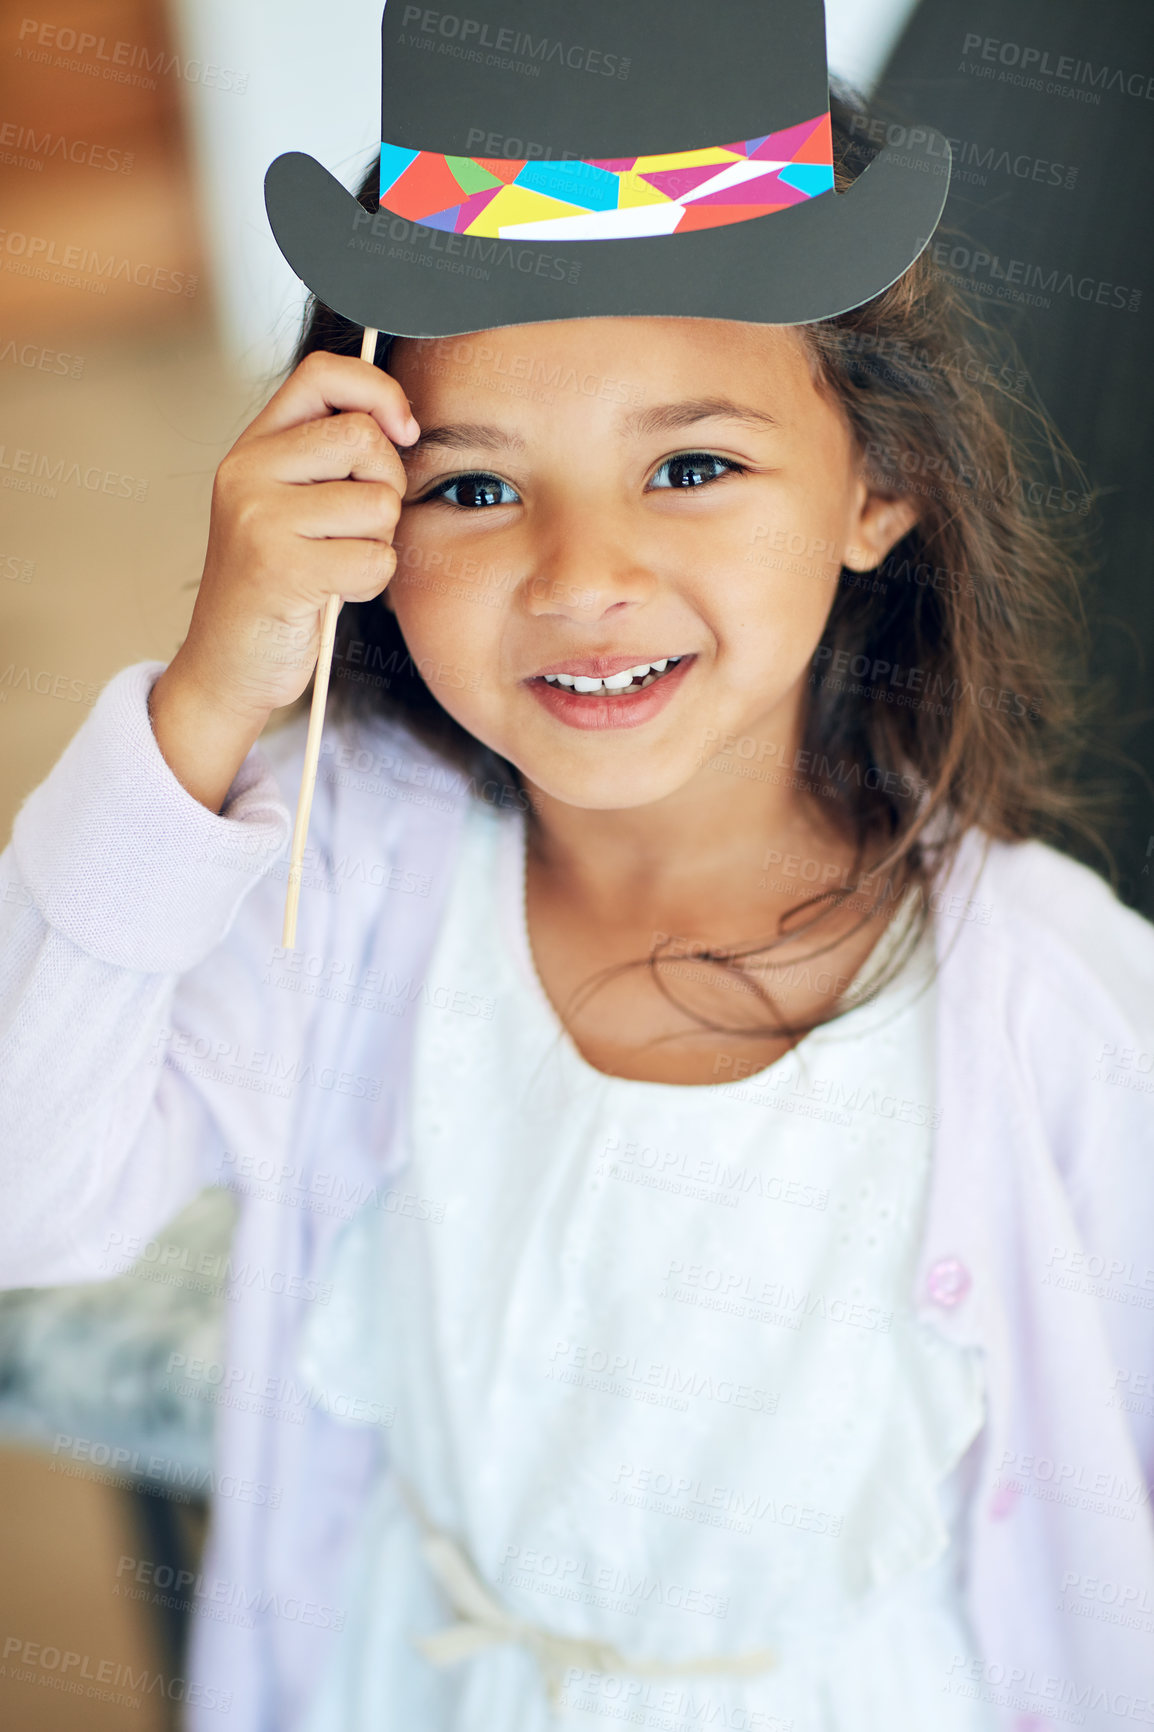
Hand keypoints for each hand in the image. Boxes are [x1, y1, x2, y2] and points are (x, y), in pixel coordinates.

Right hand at [149, 350, 418, 811]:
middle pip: (365, 439)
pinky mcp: (280, 568)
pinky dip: (369, 584)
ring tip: (336, 564)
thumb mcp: (289, 504)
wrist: (226, 664)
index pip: (324, 374)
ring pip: (378, 505)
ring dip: (377, 545)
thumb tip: (401, 420)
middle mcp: (247, 472)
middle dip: (387, 487)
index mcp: (253, 447)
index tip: (403, 432)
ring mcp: (259, 518)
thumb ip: (328, 458)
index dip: (378, 392)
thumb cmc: (274, 586)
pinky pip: (374, 561)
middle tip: (358, 527)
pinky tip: (331, 593)